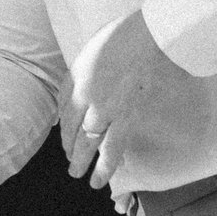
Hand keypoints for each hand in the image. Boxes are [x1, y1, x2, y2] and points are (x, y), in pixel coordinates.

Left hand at [64, 9, 177, 189]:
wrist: (152, 36)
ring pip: (89, 144)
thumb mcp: (90, 50)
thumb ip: (79, 74)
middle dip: (71, 149)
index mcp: (77, 80)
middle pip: (73, 131)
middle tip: (71, 165)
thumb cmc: (124, 36)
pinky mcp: (128, 117)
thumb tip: (73, 96)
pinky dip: (106, 165)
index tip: (67, 136)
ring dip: (84, 163)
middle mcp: (87, 98)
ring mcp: (107, 110)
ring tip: (81, 177)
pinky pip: (113, 147)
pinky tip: (100, 179)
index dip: (65, 128)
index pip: (64, 111)